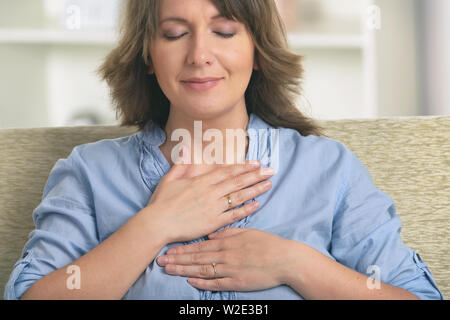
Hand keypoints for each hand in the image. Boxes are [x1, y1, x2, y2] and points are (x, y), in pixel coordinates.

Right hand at [146, 144, 274, 242]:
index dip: (242, 167)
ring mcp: (213, 208)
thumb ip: (181, 164)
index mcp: (201, 181)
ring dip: (255, 189)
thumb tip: (186, 147)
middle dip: (255, 175)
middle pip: (237, 181)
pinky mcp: (213, 223)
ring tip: (268, 184)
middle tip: (270, 170)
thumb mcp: (169, 179)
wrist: (157, 223)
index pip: (227, 171)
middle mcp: (210, 192)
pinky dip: (246, 209)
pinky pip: (233, 215)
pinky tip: (257, 204)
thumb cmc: (161, 202)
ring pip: (238, 196)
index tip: (255, 163)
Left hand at [156, 227, 297, 291]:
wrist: (285, 260)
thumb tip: (211, 234)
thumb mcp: (247, 232)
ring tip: (169, 270)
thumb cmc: (267, 244)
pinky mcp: (237, 282)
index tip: (168, 249)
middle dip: (177, 259)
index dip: (182, 248)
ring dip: (184, 270)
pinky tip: (190, 281)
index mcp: (227, 242)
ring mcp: (230, 270)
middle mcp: (225, 256)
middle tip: (160, 261)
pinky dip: (202, 282)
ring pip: (202, 270)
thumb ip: (227, 232)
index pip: (199, 246)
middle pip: (196, 258)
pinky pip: (216, 283)